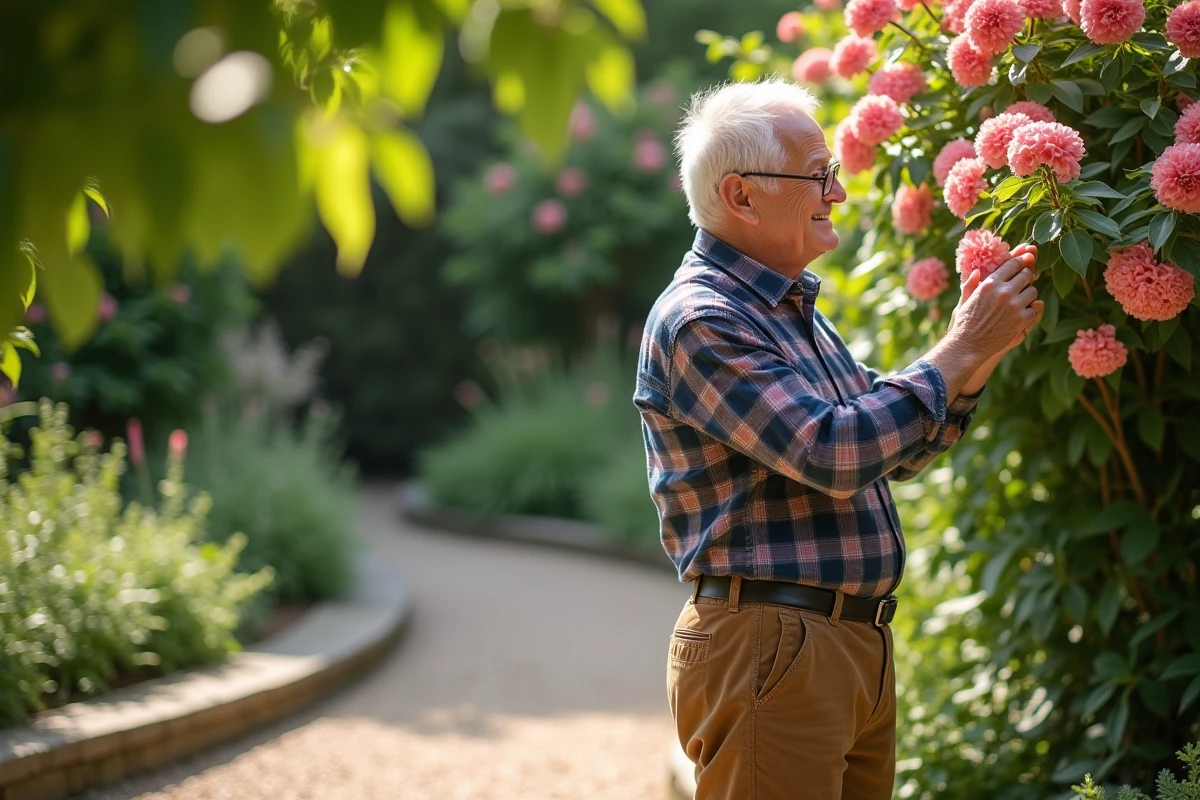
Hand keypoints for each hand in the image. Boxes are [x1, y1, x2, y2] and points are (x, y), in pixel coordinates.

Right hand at [947, 243, 1041, 361]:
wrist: (968, 346)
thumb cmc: (964, 323)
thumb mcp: (964, 301)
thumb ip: (971, 284)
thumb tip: (977, 271)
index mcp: (990, 283)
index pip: (1012, 264)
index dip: (1022, 261)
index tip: (1027, 260)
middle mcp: (1003, 291)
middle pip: (1026, 274)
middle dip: (1027, 277)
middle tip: (1024, 282)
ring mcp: (1014, 305)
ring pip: (1033, 291)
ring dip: (1028, 295)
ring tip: (1019, 302)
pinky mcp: (1022, 319)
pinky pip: (1034, 309)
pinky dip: (1028, 312)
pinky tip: (1018, 317)